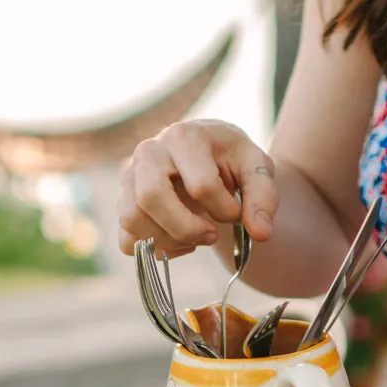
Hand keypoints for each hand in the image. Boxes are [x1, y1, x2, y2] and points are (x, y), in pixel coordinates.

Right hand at [118, 119, 278, 258]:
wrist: (205, 154)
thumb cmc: (230, 160)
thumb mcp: (256, 169)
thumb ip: (263, 197)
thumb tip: (261, 233)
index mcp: (184, 136)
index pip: (200, 185)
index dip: (224, 210)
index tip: (236, 213)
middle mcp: (149, 152)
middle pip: (151, 198)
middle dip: (185, 229)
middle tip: (211, 236)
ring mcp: (129, 178)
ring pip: (133, 219)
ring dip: (169, 241)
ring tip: (195, 239)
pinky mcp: (122, 204)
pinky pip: (126, 240)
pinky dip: (153, 250)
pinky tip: (177, 242)